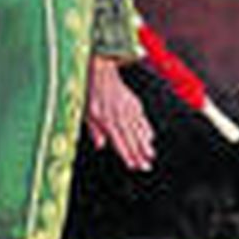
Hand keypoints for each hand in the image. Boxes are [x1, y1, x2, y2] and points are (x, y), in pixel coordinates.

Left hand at [85, 56, 154, 171]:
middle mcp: (120, 115)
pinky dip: (146, 129)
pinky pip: (142, 119)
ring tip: (150, 156)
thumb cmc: (92, 93)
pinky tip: (150, 138)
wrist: (103, 71)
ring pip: (139, 130)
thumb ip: (94, 130)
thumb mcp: (87, 113)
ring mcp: (129, 109)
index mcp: (107, 119)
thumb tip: (100, 145)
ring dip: (145, 144)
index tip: (133, 165)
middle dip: (139, 154)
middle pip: (132, 139)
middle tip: (146, 167)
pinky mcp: (134, 104)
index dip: (127, 155)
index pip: (119, 142)